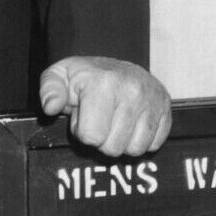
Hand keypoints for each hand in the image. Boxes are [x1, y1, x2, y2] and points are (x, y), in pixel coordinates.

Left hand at [39, 56, 170, 156]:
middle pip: (113, 147)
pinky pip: (154, 144)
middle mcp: (133, 90)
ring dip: (122, 141)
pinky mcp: (166, 106)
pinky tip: (133, 123)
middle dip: (103, 138)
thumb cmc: (85, 77)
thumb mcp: (60, 76)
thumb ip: (50, 90)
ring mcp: (153, 98)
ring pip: (135, 149)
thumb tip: (51, 106)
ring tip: (116, 120)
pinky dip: (142, 139)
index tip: (85, 114)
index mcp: (105, 84)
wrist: (115, 65)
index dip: (83, 130)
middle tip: (101, 117)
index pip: (92, 137)